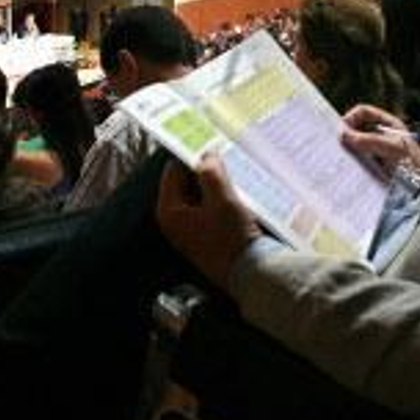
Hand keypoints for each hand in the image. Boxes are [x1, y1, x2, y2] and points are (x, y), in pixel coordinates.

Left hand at [156, 156, 260, 290]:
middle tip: (223, 157)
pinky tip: (236, 196)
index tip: (208, 144)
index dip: (190, 156)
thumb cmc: (231, 239)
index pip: (173, 171)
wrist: (250, 275)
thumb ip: (211, 172)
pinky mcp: (205, 238)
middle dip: (203, 171)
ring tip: (232, 176)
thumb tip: (206, 155)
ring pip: (199, 196)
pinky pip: (209, 210)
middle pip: (185, 184)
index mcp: (169, 211)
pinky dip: (219, 201)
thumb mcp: (222, 198)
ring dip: (214, 186)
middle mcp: (174, 222)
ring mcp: (189, 231)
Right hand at [340, 104, 419, 177]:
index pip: (363, 112)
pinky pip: (358, 159)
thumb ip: (368, 140)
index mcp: (388, 124)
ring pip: (356, 144)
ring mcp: (377, 150)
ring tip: (341, 157)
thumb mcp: (391, 147)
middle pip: (357, 128)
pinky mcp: (374, 165)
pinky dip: (352, 161)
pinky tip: (348, 167)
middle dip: (347, 134)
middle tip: (337, 144)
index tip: (342, 131)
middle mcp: (381, 135)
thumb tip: (344, 135)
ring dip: (348, 149)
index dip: (351, 118)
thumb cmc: (412, 163)